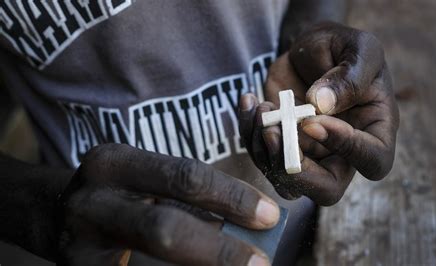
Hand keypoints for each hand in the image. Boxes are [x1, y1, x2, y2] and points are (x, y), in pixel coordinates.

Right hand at [57, 144, 278, 265]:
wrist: (53, 213)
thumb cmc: (117, 193)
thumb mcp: (143, 180)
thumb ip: (184, 197)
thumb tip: (243, 223)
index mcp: (116, 162)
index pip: (185, 175)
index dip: (232, 197)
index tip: (270, 215)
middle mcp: (94, 198)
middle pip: (166, 226)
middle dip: (220, 248)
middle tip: (261, 261)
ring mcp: (80, 240)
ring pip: (153, 254)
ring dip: (204, 264)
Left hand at [239, 22, 398, 204]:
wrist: (311, 50)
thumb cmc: (342, 48)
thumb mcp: (359, 49)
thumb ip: (349, 77)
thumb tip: (322, 105)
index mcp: (375, 131)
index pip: (372, 160)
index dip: (344, 147)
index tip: (312, 119)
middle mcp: (344, 152)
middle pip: (327, 191)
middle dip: (295, 170)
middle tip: (273, 134)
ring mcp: (310, 154)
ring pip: (287, 181)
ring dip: (264, 151)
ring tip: (260, 108)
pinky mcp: (282, 146)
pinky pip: (262, 157)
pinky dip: (249, 134)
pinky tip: (249, 102)